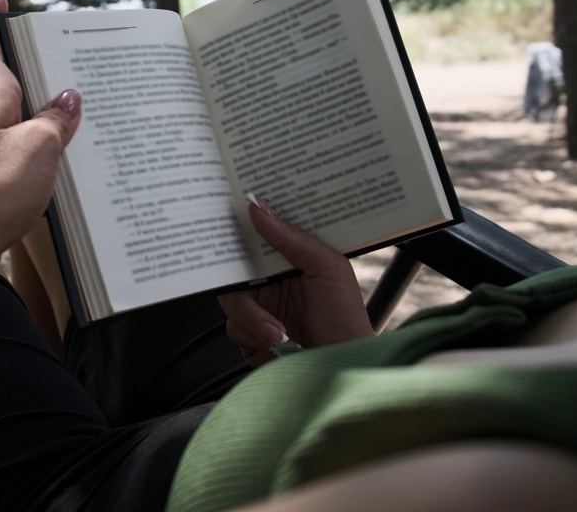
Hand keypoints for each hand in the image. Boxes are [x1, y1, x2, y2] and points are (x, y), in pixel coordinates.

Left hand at [0, 0, 80, 286]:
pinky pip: (9, 140)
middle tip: (68, 57)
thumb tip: (68, 98)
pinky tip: (60, 151)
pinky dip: (32, 136)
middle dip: (29, 60)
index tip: (5, 0)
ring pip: (6, 108)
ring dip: (36, 102)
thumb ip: (56, 118)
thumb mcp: (39, 146)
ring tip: (76, 105)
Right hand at [219, 200, 373, 366]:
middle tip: (253, 287)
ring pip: (230, 300)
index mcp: (290, 260)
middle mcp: (271, 282)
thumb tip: (259, 208)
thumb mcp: (328, 268)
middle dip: (239, 278)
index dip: (245, 226)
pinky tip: (275, 342)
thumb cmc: (345, 318)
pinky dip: (252, 335)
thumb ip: (292, 238)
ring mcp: (259, 309)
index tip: (232, 215)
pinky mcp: (249, 336)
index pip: (260, 235)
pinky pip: (233, 327)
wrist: (341, 368)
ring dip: (252, 317)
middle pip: (235, 267)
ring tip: (280, 331)